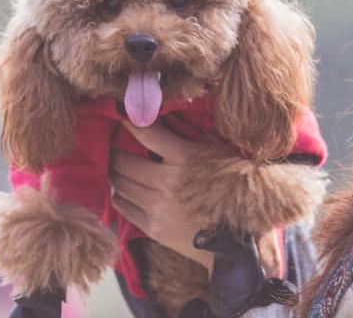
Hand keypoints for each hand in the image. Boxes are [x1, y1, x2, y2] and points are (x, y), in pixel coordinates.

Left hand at [109, 121, 283, 277]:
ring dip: (115, 173)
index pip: (148, 133)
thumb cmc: (233, 189)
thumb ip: (191, 140)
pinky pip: (122, 207)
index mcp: (186, 158)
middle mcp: (167, 181)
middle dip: (115, 152)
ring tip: (116, 168)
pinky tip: (123, 190)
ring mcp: (157, 206)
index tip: (120, 115)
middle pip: (124, 162)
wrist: (239, 238)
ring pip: (120, 184)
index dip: (130, 122)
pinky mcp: (153, 227)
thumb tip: (168, 120)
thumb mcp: (217, 155)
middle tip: (113, 146)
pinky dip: (119, 195)